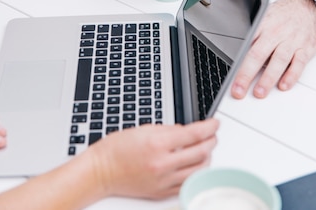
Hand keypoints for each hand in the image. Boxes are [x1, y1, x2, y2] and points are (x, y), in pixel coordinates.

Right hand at [89, 119, 218, 199]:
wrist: (101, 171)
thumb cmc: (116, 149)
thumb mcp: (143, 129)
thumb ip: (167, 129)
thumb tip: (185, 131)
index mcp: (158, 143)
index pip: (194, 135)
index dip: (209, 127)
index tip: (215, 123)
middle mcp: (162, 164)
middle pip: (200, 153)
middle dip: (211, 141)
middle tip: (213, 135)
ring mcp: (163, 181)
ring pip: (197, 171)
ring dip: (207, 158)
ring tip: (206, 149)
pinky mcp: (161, 192)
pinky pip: (186, 184)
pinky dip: (195, 173)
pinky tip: (195, 166)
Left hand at [231, 0, 315, 98]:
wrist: (309, 6)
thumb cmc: (284, 14)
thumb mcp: (266, 16)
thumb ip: (254, 33)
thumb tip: (239, 51)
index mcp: (263, 25)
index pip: (247, 45)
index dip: (237, 62)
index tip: (231, 76)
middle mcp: (277, 33)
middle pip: (259, 55)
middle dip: (247, 74)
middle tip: (239, 90)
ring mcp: (292, 42)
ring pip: (278, 61)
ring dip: (268, 79)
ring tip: (260, 92)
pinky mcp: (305, 49)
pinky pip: (299, 64)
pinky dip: (292, 76)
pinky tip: (284, 85)